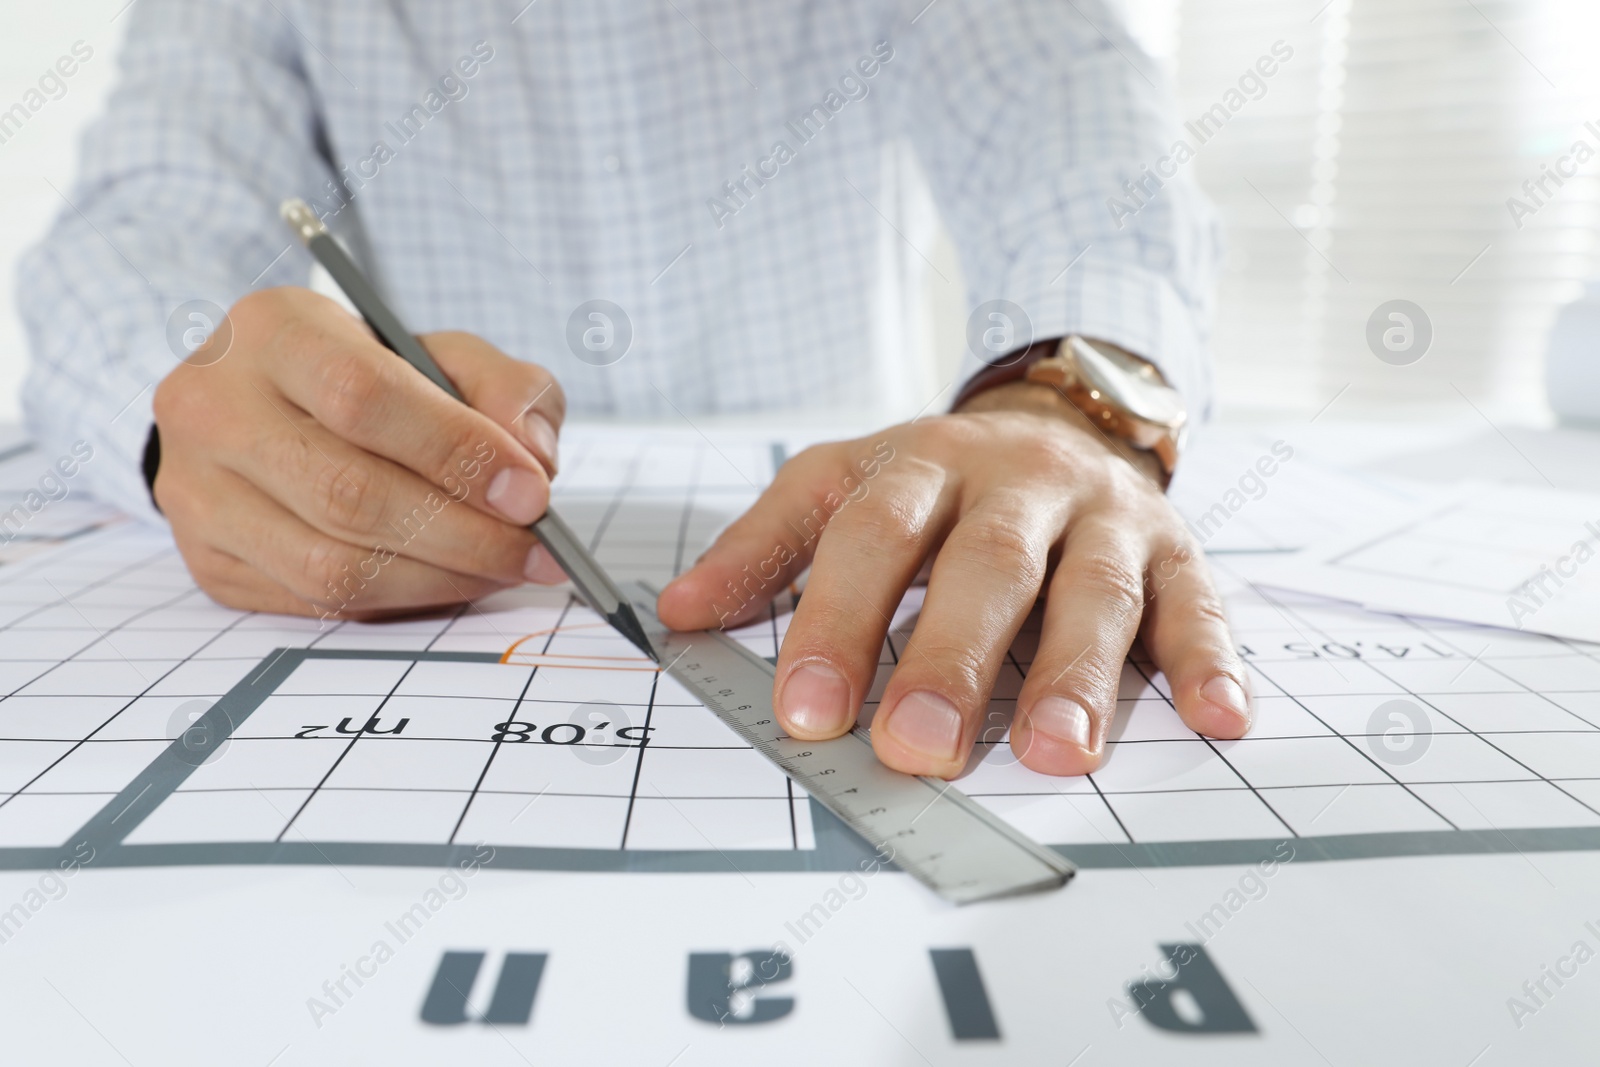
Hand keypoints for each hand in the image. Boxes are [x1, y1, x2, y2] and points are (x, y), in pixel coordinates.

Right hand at [152, 286, 567, 618]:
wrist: (266, 410)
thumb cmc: (369, 377)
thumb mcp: (442, 353)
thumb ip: (504, 387)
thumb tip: (531, 461)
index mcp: (272, 329)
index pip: (362, 396)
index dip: (458, 451)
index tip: (531, 492)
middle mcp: (212, 406)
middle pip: (348, 492)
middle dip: (464, 533)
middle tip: (535, 550)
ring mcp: (195, 490)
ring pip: (330, 566)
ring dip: (439, 579)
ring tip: (501, 569)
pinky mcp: (206, 559)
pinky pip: (316, 602)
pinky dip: (401, 600)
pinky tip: (449, 580)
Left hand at [656, 380, 1251, 777]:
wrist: (1063, 416)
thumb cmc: (940, 479)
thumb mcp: (843, 483)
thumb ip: (766, 546)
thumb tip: (676, 613)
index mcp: (925, 463)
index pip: (873, 537)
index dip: (837, 622)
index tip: (806, 711)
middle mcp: (1020, 482)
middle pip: (987, 565)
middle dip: (952, 658)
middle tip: (917, 747)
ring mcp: (1104, 515)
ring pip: (1096, 589)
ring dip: (1078, 674)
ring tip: (1055, 753)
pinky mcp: (1176, 549)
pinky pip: (1199, 603)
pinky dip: (1211, 660)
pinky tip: (1217, 717)